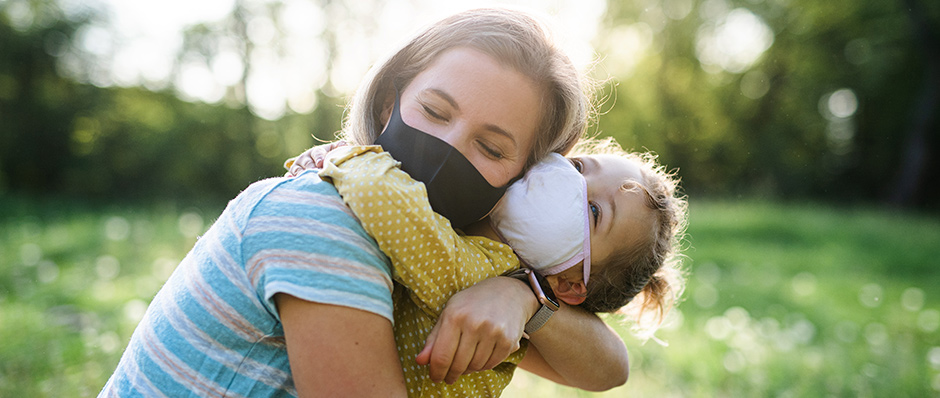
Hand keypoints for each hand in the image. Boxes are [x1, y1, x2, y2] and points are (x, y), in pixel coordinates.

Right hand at [284, 140, 347, 175]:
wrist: (318, 165)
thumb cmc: (328, 157)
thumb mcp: (333, 150)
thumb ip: (339, 147)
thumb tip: (344, 144)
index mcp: (316, 152)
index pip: (317, 153)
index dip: (319, 158)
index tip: (321, 163)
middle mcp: (305, 158)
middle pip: (307, 163)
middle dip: (311, 168)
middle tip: (316, 173)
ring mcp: (298, 166)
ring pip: (298, 170)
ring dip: (302, 175)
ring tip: (308, 180)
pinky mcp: (292, 174)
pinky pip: (290, 177)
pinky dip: (290, 179)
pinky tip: (292, 182)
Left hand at [415, 276, 538, 383]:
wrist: (508, 292)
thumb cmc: (472, 303)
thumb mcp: (449, 313)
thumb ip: (433, 339)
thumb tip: (420, 362)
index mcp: (455, 316)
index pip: (441, 356)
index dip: (436, 372)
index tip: (435, 377)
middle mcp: (475, 324)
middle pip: (458, 364)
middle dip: (450, 375)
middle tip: (448, 377)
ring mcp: (494, 332)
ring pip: (475, 366)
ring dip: (467, 370)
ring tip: (464, 364)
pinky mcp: (508, 341)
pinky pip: (490, 364)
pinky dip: (482, 366)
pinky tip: (478, 359)